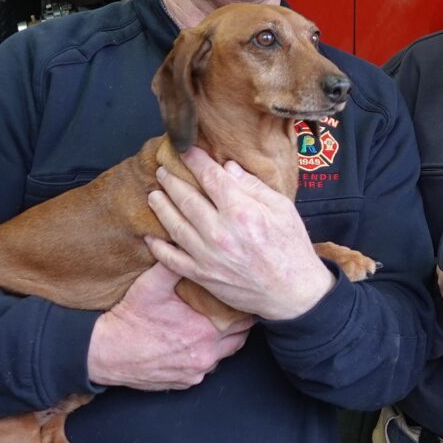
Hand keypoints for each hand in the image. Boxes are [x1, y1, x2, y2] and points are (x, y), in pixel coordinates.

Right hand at [87, 262, 251, 389]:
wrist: (103, 352)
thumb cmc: (129, 318)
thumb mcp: (152, 285)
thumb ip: (174, 264)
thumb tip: (182, 242)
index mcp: (205, 330)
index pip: (243, 320)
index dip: (243, 309)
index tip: (240, 299)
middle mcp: (206, 355)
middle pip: (239, 340)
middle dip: (238, 326)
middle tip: (231, 312)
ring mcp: (195, 372)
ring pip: (223, 356)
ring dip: (222, 343)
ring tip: (215, 327)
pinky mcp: (184, 383)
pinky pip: (203, 371)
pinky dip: (203, 358)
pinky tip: (194, 345)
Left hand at [145, 147, 333, 320]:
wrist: (292, 292)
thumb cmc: (292, 248)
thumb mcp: (283, 209)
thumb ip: (253, 187)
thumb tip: (227, 168)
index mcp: (242, 211)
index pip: (211, 178)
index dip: (195, 160)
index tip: (185, 150)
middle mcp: (221, 232)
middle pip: (186, 199)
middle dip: (172, 181)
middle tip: (162, 170)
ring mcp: (208, 256)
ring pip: (174, 225)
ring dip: (161, 207)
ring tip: (154, 195)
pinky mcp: (202, 276)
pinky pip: (171, 259)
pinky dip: (158, 247)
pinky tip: (150, 236)